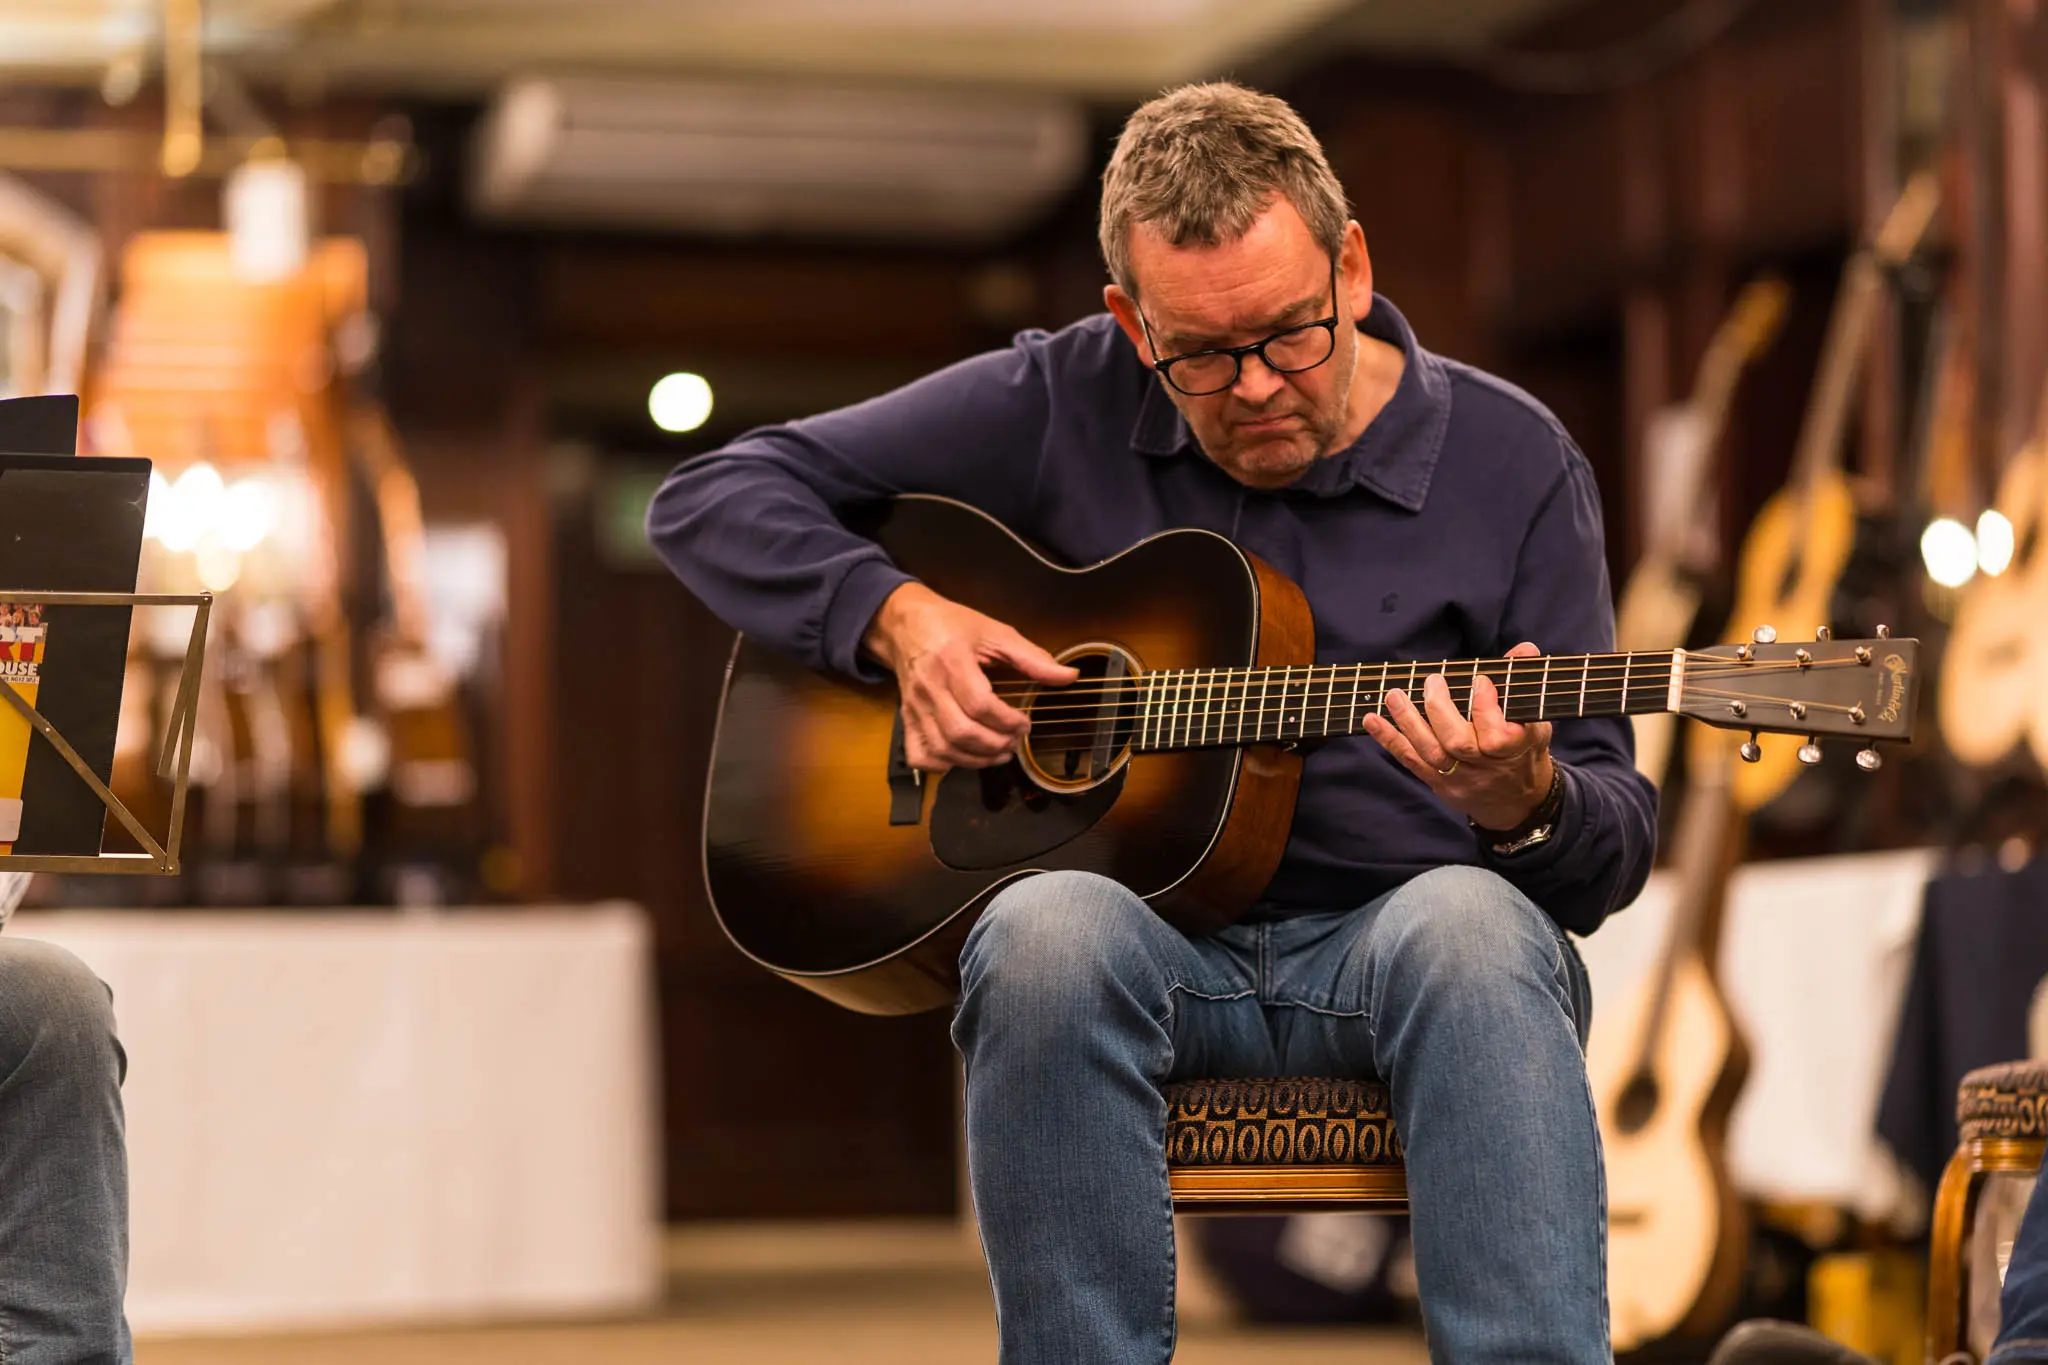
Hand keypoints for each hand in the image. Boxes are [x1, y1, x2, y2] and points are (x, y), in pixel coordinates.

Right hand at [863, 582, 1078, 772]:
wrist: (905, 625)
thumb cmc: (952, 626)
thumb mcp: (995, 633)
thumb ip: (1033, 658)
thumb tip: (1070, 676)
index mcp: (952, 660)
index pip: (979, 704)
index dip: (1007, 721)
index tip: (1025, 723)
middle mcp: (930, 687)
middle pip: (961, 731)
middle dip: (995, 744)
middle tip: (1014, 741)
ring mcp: (915, 707)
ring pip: (942, 748)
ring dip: (976, 759)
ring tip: (998, 753)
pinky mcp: (907, 719)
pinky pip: (920, 755)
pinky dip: (943, 764)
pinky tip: (963, 756)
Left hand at [1361, 641, 1554, 829]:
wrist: (1517, 801)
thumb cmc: (1524, 750)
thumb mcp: (1534, 719)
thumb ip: (1525, 684)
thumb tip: (1524, 648)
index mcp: (1515, 751)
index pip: (1498, 737)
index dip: (1486, 709)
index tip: (1479, 681)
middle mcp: (1485, 767)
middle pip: (1458, 743)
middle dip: (1440, 710)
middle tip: (1432, 681)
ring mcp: (1460, 778)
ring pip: (1431, 752)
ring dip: (1408, 722)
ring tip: (1394, 695)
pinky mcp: (1439, 783)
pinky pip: (1411, 761)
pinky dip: (1389, 740)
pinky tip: (1371, 720)